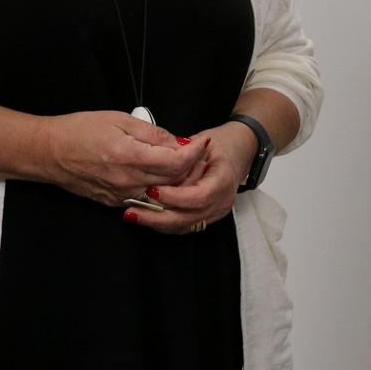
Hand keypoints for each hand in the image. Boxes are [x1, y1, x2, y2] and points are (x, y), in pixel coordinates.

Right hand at [38, 111, 206, 207]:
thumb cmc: (79, 130)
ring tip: (183, 166)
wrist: (49, 152)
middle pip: (174, 181)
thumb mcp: (118, 119)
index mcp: (130, 156)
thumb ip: (151, 132)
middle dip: (191, 168)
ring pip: (162, 195)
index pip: (176, 161)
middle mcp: (128, 181)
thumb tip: (176, 142)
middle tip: (198, 154)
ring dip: (177, 182)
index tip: (202, 142)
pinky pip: (145, 199)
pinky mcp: (114, 203)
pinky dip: (158, 190)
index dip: (194, 153)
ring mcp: (121, 196)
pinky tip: (161, 177)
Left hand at [124, 123, 253, 234]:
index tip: (153, 190)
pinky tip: (145, 217)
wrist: (237, 154)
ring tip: (133, 215)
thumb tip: (162, 158)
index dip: (175, 196)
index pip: (199, 196)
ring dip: (157, 223)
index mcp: (223, 180)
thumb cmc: (218, 146)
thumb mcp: (204, 143)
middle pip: (189, 218)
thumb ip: (185, 153)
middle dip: (158, 216)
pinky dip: (163, 224)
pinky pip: (183, 227)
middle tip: (133, 210)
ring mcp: (215, 213)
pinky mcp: (206, 219)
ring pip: (184, 226)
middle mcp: (222, 201)